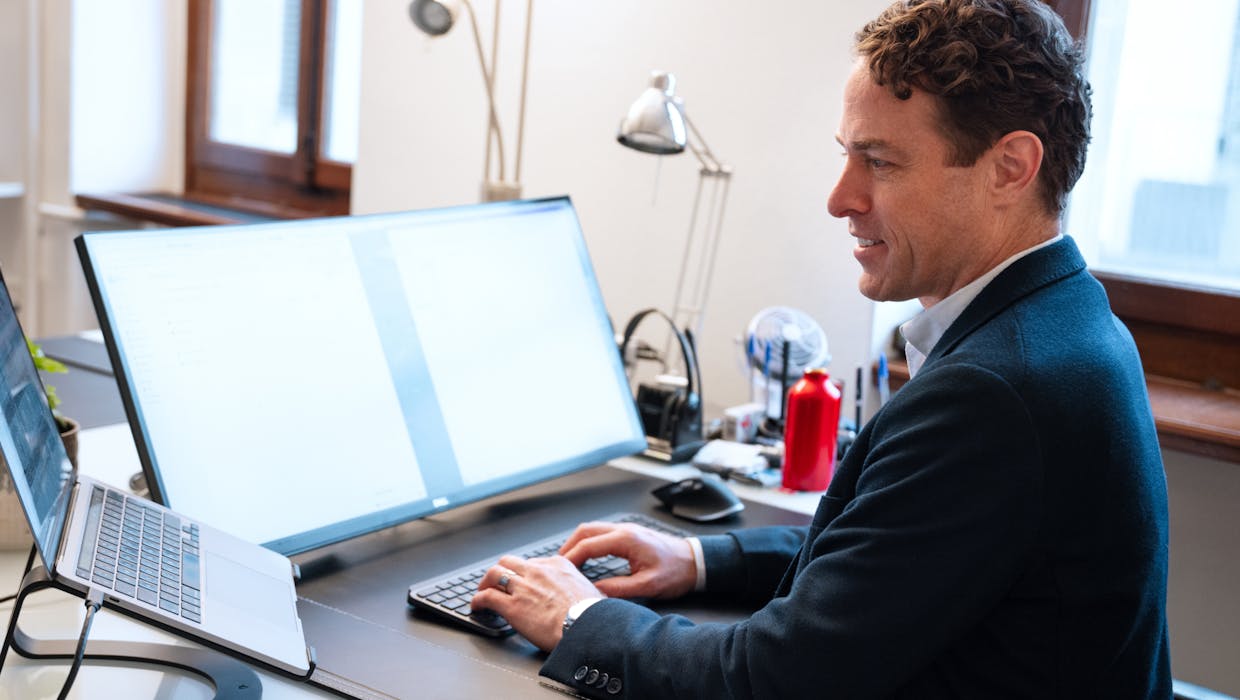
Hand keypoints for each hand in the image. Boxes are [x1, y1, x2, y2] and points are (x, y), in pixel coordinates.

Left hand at [471, 555, 601, 651]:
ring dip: (485, 582)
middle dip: (500, 571)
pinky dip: (477, 600)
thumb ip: (582, 588)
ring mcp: (524, 587)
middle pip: (509, 562)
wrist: (588, 628)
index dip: (523, 572)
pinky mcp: (512, 606)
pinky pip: (486, 597)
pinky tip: (476, 606)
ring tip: (482, 591)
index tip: (521, 580)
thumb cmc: (593, 614)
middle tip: (496, 582)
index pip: (532, 562)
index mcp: (558, 565)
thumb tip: (589, 595)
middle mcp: (538, 571)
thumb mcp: (592, 591)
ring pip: (494, 573)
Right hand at [559, 521, 696, 599]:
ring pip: (592, 529)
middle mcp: (624, 529)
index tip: (560, 570)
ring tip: (568, 561)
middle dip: (568, 546)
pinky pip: (601, 532)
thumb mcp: (647, 585)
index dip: (570, 557)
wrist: (695, 561)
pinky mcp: (629, 534)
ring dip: (578, 542)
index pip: (588, 544)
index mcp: (626, 539)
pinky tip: (586, 555)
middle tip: (558, 564)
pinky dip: (588, 541)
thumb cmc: (676, 572)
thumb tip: (593, 591)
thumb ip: (618, 589)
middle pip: (586, 530)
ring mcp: (626, 529)